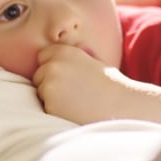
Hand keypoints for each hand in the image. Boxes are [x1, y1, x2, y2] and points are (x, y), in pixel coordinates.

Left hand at [35, 44, 160, 126]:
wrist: (122, 106)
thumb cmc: (112, 85)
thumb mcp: (96, 61)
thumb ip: (79, 54)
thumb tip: (71, 48)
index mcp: (65, 51)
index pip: (43, 56)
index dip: (52, 67)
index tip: (65, 77)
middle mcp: (54, 65)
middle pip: (38, 76)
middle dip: (49, 84)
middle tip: (72, 93)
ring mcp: (50, 85)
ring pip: (40, 93)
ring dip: (51, 99)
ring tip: (75, 103)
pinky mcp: (49, 105)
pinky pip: (45, 109)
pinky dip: (55, 112)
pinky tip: (74, 111)